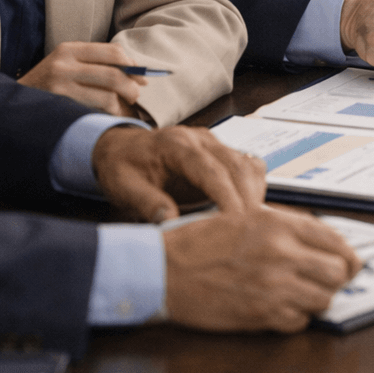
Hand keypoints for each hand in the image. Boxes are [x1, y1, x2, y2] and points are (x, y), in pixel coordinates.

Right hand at [18, 42, 144, 116]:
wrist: (15, 104)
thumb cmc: (49, 85)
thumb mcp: (66, 65)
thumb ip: (95, 63)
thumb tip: (136, 72)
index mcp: (69, 49)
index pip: (113, 52)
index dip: (133, 66)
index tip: (141, 78)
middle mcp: (64, 64)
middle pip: (114, 74)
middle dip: (132, 88)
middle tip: (136, 97)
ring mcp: (60, 86)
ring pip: (107, 96)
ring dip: (120, 106)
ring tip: (119, 109)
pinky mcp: (59, 106)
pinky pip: (95, 112)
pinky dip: (107, 116)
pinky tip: (104, 117)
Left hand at [91, 124, 267, 220]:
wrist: (120, 148)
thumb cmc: (122, 166)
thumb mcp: (124, 186)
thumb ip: (147, 203)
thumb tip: (169, 223)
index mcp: (175, 144)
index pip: (212, 169)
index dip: (228, 197)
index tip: (237, 223)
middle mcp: (199, 138)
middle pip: (237, 166)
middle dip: (247, 200)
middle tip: (248, 233)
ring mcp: (213, 143)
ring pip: (247, 165)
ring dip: (253, 194)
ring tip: (250, 227)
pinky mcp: (220, 152)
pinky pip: (247, 167)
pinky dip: (252, 188)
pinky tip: (246, 212)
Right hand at [163, 206, 361, 331]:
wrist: (163, 270)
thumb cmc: (195, 243)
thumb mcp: (240, 218)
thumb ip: (280, 228)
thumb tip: (316, 244)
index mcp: (275, 224)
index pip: (335, 241)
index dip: (348, 255)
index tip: (350, 263)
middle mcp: (280, 253)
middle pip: (338, 273)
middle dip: (335, 279)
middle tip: (323, 281)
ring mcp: (273, 286)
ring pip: (324, 300)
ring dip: (315, 299)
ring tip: (298, 294)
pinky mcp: (262, 314)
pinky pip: (299, 322)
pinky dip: (295, 318)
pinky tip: (279, 308)